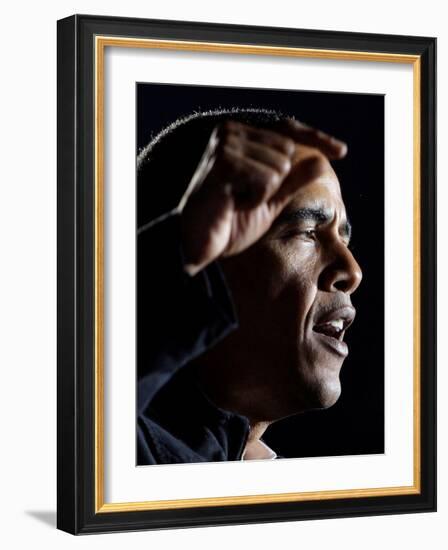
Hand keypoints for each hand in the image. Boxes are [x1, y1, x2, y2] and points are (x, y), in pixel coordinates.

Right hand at [179, 120, 346, 275]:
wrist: (198, 243)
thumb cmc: (229, 222)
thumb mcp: (270, 200)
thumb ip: (293, 180)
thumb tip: (322, 161)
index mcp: (240, 136)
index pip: (287, 130)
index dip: (315, 139)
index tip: (342, 151)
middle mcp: (231, 132)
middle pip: (288, 151)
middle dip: (275, 183)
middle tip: (245, 198)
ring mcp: (226, 145)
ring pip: (279, 166)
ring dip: (264, 193)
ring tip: (237, 202)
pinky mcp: (224, 162)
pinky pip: (267, 179)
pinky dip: (255, 199)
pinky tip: (232, 204)